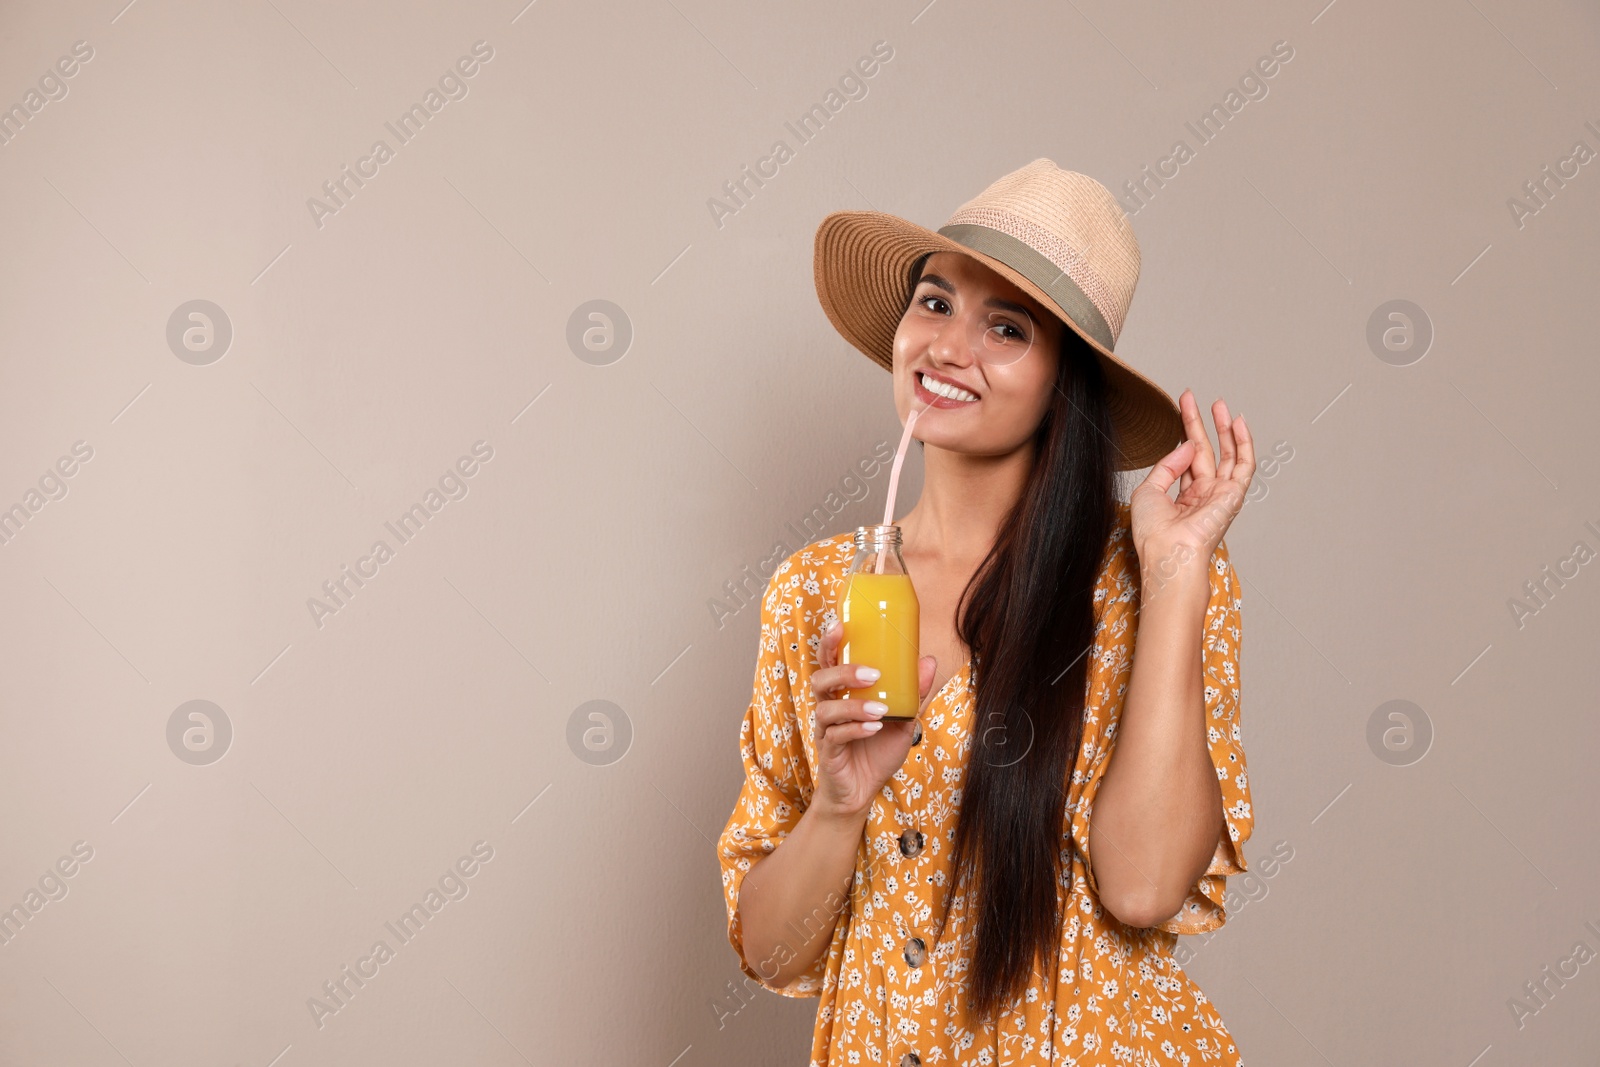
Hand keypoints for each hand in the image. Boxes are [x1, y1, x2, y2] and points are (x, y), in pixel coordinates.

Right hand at [807, 619, 936, 822]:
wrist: (864, 791)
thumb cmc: (877, 751)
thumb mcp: (903, 720)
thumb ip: (914, 693)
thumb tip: (928, 660)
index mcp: (842, 693)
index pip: (829, 662)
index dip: (829, 643)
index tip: (840, 626)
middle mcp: (829, 707)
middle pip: (820, 679)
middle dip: (844, 672)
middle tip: (873, 673)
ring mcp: (825, 730)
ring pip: (826, 708)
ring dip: (854, 706)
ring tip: (881, 710)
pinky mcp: (828, 752)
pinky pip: (835, 736)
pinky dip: (855, 729)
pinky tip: (874, 728)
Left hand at [1129, 390, 1253, 590]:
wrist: (1168, 552)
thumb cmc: (1154, 532)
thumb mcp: (1149, 491)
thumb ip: (1167, 465)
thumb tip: (1187, 444)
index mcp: (1182, 498)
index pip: (1186, 459)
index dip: (1183, 433)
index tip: (1179, 407)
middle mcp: (1203, 496)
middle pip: (1205, 452)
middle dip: (1200, 424)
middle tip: (1194, 399)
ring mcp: (1220, 496)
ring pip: (1227, 455)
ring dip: (1224, 429)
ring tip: (1218, 404)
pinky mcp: (1234, 496)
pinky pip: (1244, 465)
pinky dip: (1244, 443)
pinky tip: (1238, 423)